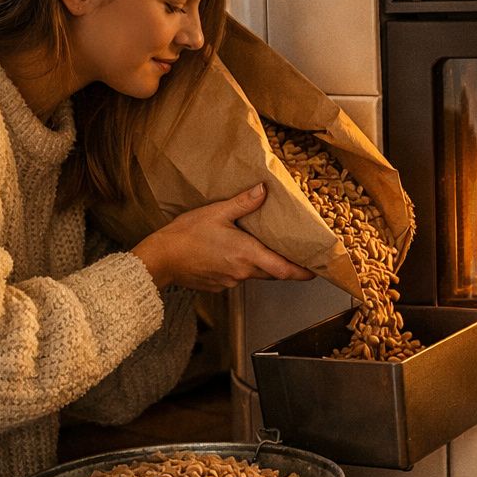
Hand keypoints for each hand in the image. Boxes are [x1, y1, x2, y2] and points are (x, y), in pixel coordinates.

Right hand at [131, 184, 314, 291]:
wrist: (159, 259)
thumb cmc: (186, 235)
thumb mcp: (216, 212)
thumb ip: (243, 203)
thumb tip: (263, 190)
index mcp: (247, 255)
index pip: (284, 270)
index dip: (303, 272)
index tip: (316, 271)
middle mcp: (242, 272)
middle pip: (273, 273)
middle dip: (285, 266)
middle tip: (296, 255)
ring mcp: (230, 282)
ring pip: (255, 275)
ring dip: (261, 264)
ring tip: (261, 247)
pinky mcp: (218, 286)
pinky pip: (237, 278)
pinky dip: (241, 267)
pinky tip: (231, 254)